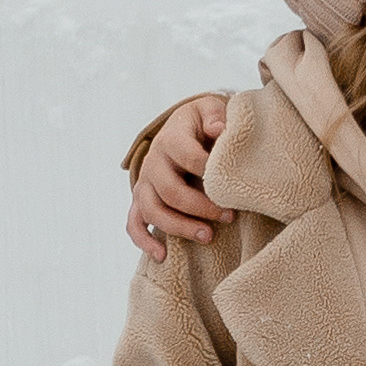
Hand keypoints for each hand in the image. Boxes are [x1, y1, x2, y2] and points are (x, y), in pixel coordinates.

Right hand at [128, 97, 232, 259]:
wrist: (183, 129)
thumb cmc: (203, 123)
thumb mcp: (209, 109)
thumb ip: (215, 115)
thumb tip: (218, 130)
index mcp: (171, 139)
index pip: (188, 156)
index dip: (209, 172)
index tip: (232, 186)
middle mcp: (154, 162)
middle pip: (170, 190)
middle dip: (200, 207)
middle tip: (229, 216)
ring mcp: (145, 183)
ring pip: (152, 210)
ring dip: (179, 227)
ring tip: (208, 236)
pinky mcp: (141, 199)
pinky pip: (134, 223)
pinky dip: (143, 240)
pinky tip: (161, 255)